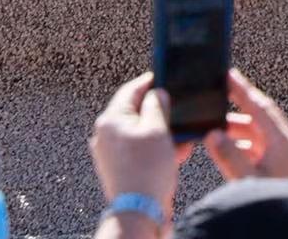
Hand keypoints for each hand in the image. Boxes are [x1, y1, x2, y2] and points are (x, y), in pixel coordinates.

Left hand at [91, 74, 183, 208]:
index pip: (131, 90)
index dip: (151, 81)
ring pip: (140, 132)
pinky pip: (139, 150)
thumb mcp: (158, 128)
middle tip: (178, 112)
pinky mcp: (119, 168)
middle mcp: (105, 135)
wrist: (138, 210)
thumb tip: (158, 93)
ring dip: (162, 132)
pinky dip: (156, 148)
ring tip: (181, 138)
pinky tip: (175, 153)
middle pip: (136, 112)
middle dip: (160, 113)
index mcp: (110, 120)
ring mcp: (110, 153)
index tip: (165, 77)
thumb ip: (158, 104)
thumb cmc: (145, 170)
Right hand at [203, 70, 287, 182]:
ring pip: (259, 135)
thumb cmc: (276, 205)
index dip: (243, 90)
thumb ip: (231, 157)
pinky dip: (242, 145)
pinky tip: (227, 147)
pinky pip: (260, 148)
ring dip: (237, 130)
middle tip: (217, 96)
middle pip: (260, 118)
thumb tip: (214, 134)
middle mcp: (287, 146)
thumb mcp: (249, 181)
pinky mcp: (282, 169)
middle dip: (237, 107)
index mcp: (284, 143)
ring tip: (214, 126)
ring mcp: (286, 157)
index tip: (228, 75)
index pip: (261, 108)